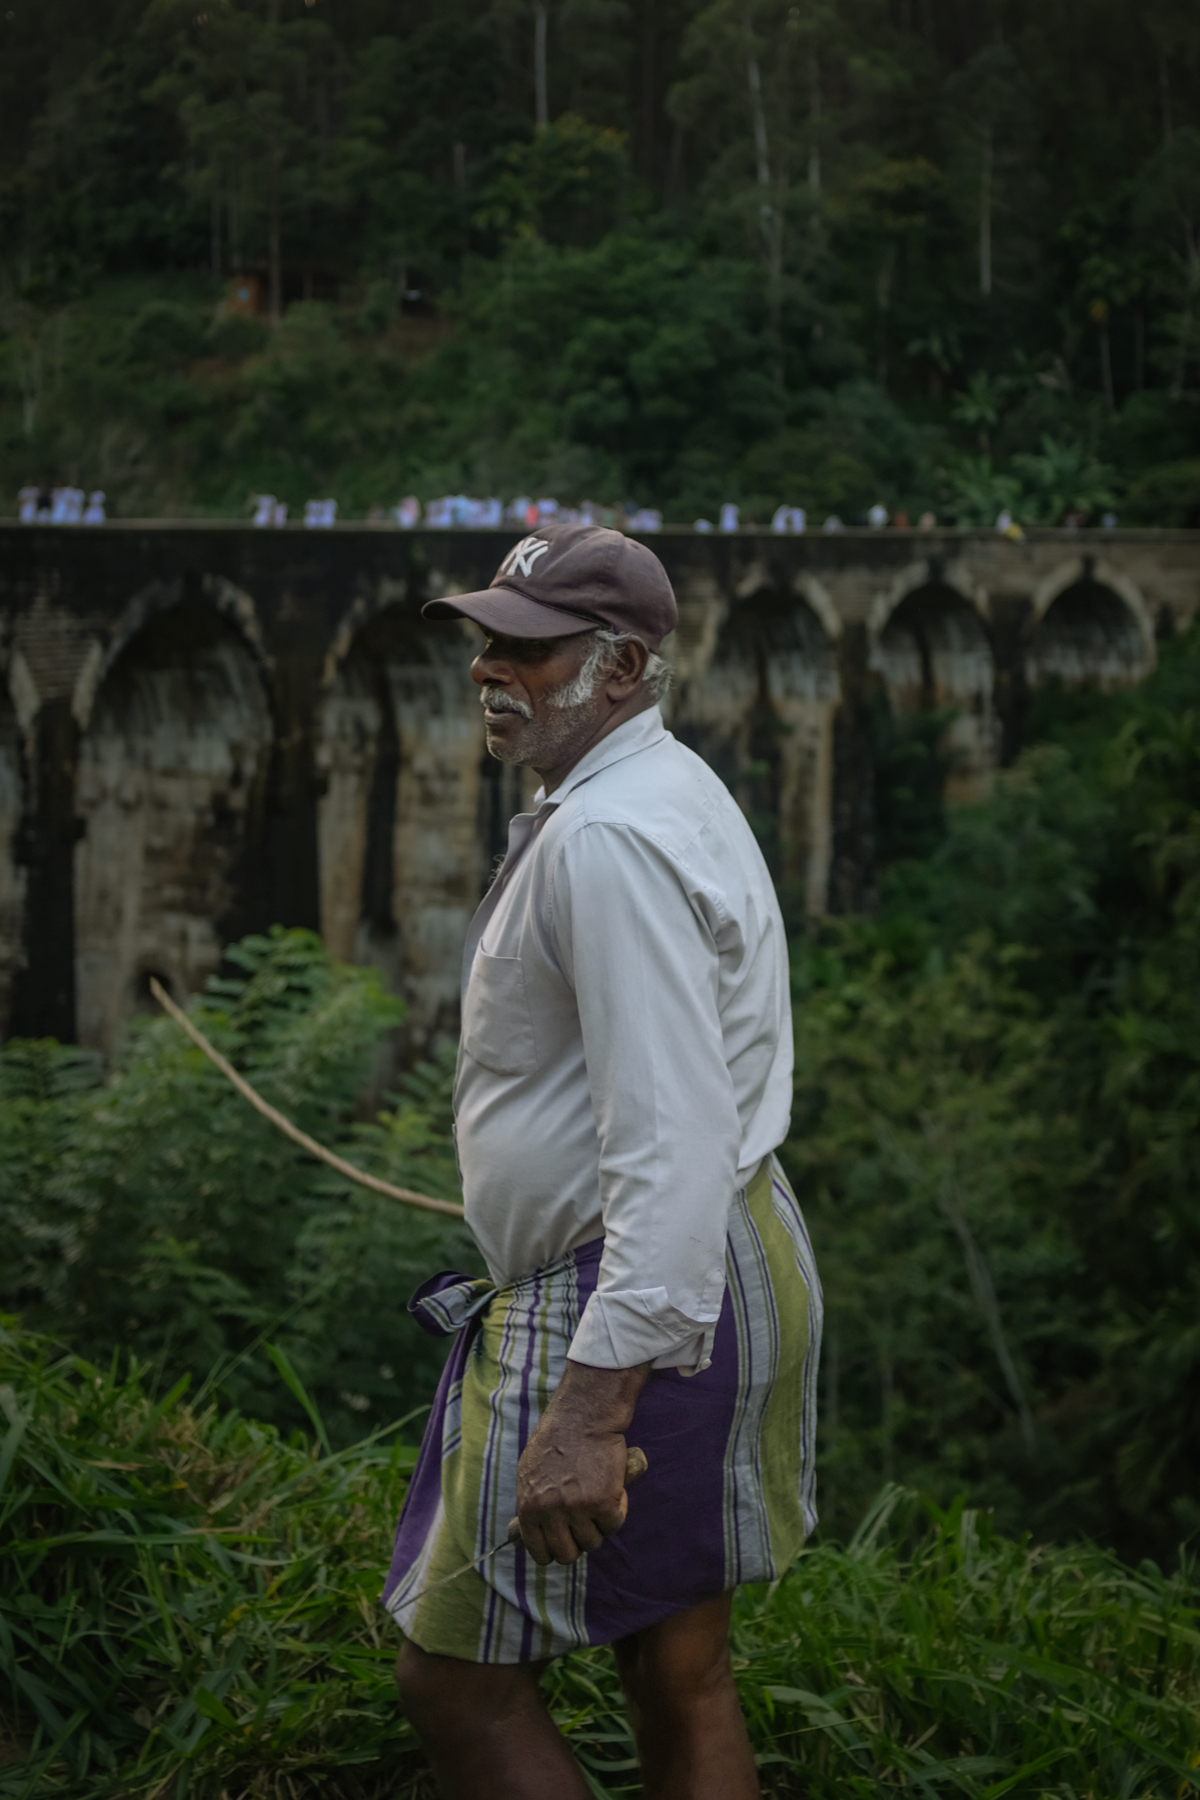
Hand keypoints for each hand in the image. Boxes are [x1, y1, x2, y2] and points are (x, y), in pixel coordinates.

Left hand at [516, 1360, 648, 1565]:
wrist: (584, 1416)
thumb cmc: (557, 1439)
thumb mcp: (529, 1472)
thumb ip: (530, 1504)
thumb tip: (522, 1535)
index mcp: (529, 1507)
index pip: (539, 1551)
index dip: (553, 1551)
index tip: (564, 1542)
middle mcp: (551, 1512)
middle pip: (567, 1555)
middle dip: (578, 1544)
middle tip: (586, 1525)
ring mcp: (577, 1509)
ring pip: (593, 1542)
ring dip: (599, 1526)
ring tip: (598, 1501)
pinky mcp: (604, 1502)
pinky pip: (615, 1524)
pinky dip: (618, 1511)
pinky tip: (613, 1491)